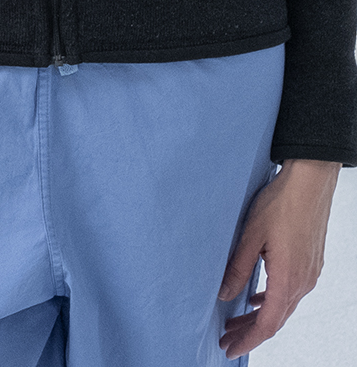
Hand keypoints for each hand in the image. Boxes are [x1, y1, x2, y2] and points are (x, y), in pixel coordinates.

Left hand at [218, 158, 339, 355]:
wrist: (310, 184)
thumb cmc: (280, 205)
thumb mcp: (250, 236)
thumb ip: (237, 268)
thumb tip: (223, 295)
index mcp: (289, 279)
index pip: (268, 323)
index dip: (248, 339)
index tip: (229, 349)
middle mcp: (303, 282)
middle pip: (276, 319)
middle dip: (250, 333)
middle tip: (225, 340)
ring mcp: (310, 274)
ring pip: (283, 307)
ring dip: (259, 318)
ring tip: (234, 324)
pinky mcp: (309, 264)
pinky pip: (290, 292)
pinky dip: (271, 302)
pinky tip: (257, 300)